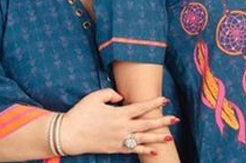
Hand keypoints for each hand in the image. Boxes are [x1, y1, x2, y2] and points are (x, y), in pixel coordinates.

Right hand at [60, 88, 177, 155]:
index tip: (165, 99)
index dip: (154, 103)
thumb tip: (121, 97)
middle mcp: (122, 128)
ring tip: (170, 137)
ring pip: (143, 139)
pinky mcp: (115, 148)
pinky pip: (133, 150)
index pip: (141, 107)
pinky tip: (155, 152)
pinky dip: (145, 151)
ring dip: (158, 138)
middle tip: (176, 119)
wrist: (69, 135)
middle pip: (147, 124)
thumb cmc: (81, 113)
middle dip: (163, 121)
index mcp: (119, 114)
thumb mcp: (95, 97)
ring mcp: (120, 139)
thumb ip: (111, 93)